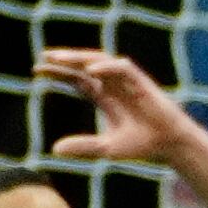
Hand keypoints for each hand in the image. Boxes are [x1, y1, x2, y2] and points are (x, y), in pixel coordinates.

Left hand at [37, 48, 198, 166]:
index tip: (36, 70)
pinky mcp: (142, 83)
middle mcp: (115, 85)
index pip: (77, 79)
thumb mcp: (107, 148)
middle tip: (43, 57)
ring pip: (101, 61)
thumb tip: (54, 149)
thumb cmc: (142, 145)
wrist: (170, 145)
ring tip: (60, 58)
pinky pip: (122, 68)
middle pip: (85, 65)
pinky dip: (106, 67)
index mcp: (106, 96)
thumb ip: (83, 147)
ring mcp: (128, 82)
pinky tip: (90, 71)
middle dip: (65, 60)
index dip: (59, 73)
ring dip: (80, 58)